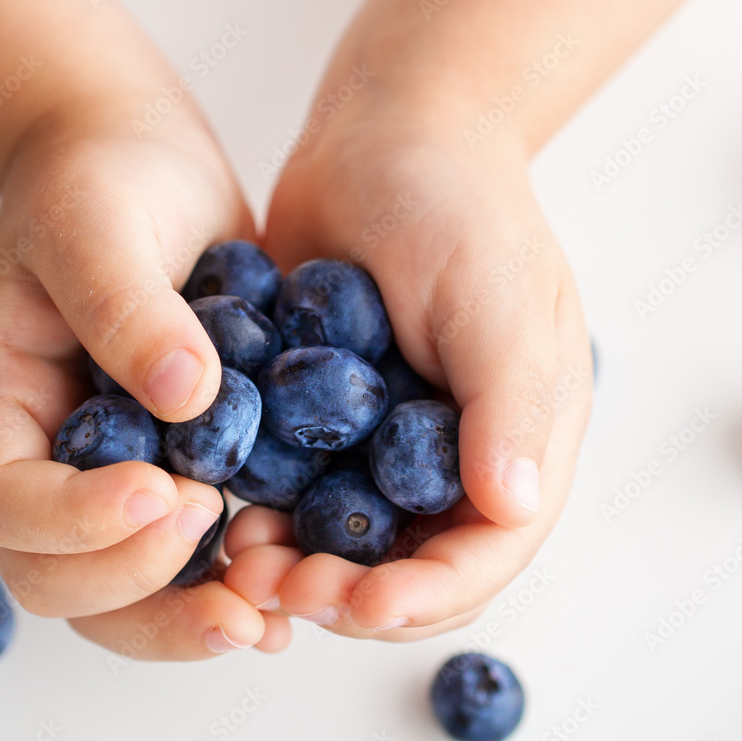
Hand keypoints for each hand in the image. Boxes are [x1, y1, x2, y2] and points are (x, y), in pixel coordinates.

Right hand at [0, 107, 290, 658]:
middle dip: (140, 591)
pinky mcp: (169, 470)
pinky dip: (225, 584)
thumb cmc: (98, 179)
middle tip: (222, 564)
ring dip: (186, 617)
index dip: (78, 521)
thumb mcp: (96, 222)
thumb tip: (187, 398)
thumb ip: (127, 306)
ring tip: (265, 617)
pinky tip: (286, 584)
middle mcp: (42, 458)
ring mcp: (104, 473)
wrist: (139, 165)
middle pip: (56, 578)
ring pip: (119, 593)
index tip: (165, 491)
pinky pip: (184, 558)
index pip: (6, 502)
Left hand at [223, 99, 591, 640]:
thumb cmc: (454, 201)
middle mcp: (454, 454)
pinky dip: (265, 514)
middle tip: (279, 588)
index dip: (427, 593)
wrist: (380, 136)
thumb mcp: (495, 293)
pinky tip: (223, 512)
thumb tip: (510, 507)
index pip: (487, 551)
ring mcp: (384, 441)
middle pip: (411, 565)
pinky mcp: (323, 420)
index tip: (359, 604)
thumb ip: (509, 399)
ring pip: (346, 542)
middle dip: (350, 594)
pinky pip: (295, 490)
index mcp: (518, 438)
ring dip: (297, 567)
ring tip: (240, 561)